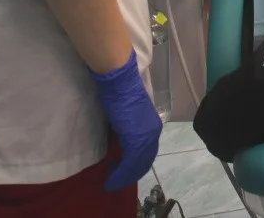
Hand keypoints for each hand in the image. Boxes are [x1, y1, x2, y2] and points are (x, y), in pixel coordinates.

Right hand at [89, 50, 162, 190]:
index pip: (147, 152)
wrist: (119, 81)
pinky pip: (129, 164)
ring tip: (112, 181)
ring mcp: (146, 137)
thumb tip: (120, 140)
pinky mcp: (136, 140)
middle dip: (131, 173)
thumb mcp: (126, 115)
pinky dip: (120, 175)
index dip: (136, 164)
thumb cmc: (120, 91)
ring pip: (137, 165)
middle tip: (116, 178)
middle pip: (144, 161)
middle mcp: (153, 133)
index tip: (123, 169)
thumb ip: (127, 129)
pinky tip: (111, 179)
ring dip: (124, 177)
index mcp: (152, 126)